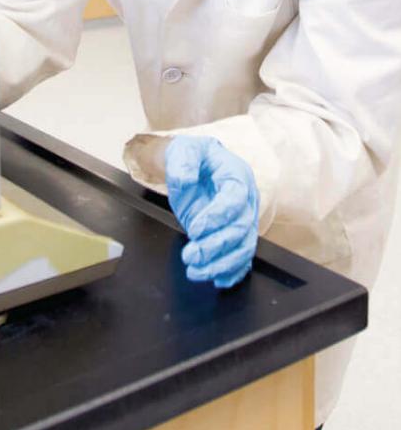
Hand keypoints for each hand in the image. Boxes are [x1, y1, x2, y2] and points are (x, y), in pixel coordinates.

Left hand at [165, 135, 258, 288]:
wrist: (190, 167)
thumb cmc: (190, 157)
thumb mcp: (183, 150)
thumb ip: (183, 162)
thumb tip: (184, 178)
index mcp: (237, 175)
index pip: (235, 199)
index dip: (217, 217)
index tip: (194, 229)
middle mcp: (246, 200)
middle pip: (241, 229)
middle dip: (216, 247)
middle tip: (190, 255)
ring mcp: (243, 219)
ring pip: (243, 248)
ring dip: (221, 265)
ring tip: (195, 271)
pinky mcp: (236, 236)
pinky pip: (242, 259)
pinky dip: (232, 273)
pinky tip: (217, 279)